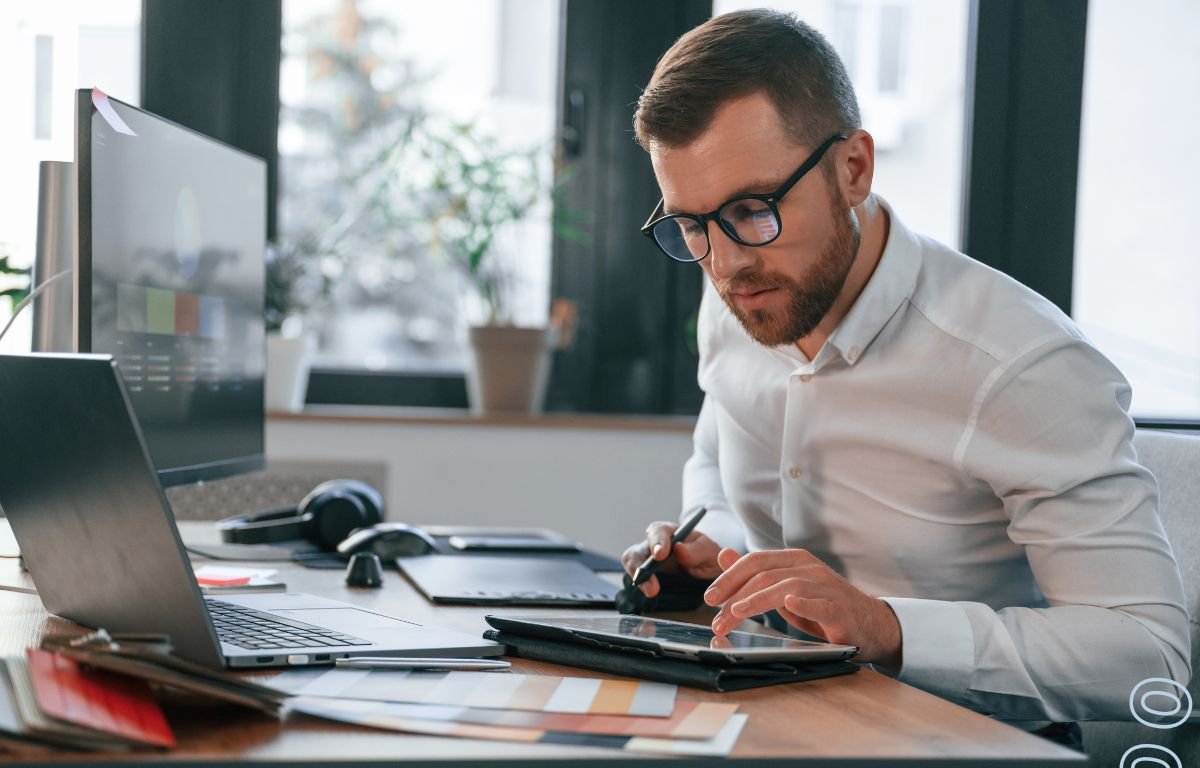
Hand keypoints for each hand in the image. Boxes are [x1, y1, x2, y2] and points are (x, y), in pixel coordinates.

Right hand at [620, 521, 722, 597]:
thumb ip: (697, 549)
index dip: (657, 542)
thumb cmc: (707, 556)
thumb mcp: (709, 551)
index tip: (660, 555)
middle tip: (651, 584)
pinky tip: (649, 595)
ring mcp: (646, 562)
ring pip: (632, 565)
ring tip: (650, 592)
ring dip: (638, 579)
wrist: (708, 572)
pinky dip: (640, 587)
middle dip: (640, 566)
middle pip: (636, 551)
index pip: (657, 532)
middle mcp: (653, 546)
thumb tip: (679, 548)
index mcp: (669, 533)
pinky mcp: (645, 577)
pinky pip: (636, 581)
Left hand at [704, 548, 902, 668]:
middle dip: (735, 595)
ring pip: (785, 587)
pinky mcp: (838, 609)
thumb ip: (756, 574)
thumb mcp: (785, 589)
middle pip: (764, 574)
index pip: (754, 562)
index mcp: (794, 560)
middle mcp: (808, 568)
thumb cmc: (823, 607)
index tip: (709, 597)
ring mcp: (825, 587)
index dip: (729, 578)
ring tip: (735, 614)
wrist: (869, 625)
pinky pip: (818, 603)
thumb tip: (724, 555)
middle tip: (716, 616)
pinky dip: (802, 603)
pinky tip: (789, 604)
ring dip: (755, 602)